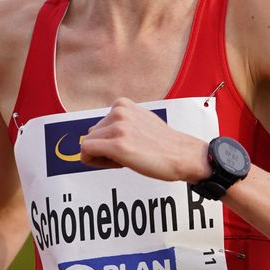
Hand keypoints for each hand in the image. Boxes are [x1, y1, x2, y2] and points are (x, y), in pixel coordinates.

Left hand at [77, 98, 210, 182]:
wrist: (183, 155)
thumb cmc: (164, 144)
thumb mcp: (140, 122)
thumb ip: (119, 123)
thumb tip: (92, 132)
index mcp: (122, 105)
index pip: (98, 125)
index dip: (108, 141)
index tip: (126, 147)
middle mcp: (118, 112)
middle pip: (91, 135)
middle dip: (104, 149)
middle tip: (128, 155)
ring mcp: (117, 127)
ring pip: (87, 144)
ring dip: (102, 157)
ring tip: (128, 158)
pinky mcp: (116, 145)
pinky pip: (86, 152)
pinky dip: (94, 162)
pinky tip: (117, 164)